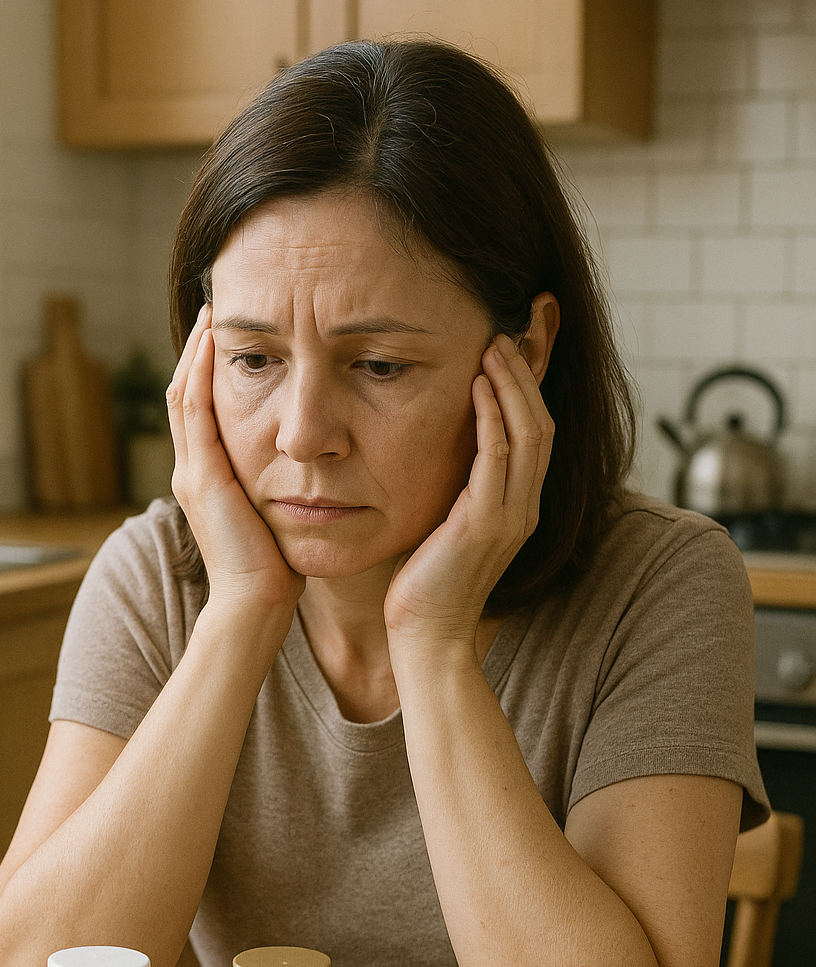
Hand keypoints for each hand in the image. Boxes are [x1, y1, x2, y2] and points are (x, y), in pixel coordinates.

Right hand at [168, 307, 304, 613]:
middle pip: (186, 393)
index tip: (230, 335)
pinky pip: (195, 411)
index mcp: (209, 479)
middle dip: (199, 351)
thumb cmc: (277, 571)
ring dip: (197, 352)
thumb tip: (319, 465)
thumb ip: (286, 487)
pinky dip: (201, 374)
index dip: (212, 371)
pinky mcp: (203, 478)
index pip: (202, 410)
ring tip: (211, 314)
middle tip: (213, 309)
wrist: (256, 605)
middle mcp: (193, 471)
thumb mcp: (281, 516)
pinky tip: (214, 342)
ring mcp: (193, 473)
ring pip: (184, 394)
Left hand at [384, 333, 553, 644]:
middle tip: (510, 330)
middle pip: (542, 424)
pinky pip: (496, 459)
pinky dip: (491, 417)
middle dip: (528, 374)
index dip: (530, 387)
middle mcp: (525, 509)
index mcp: (519, 507)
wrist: (426, 636)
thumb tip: (441, 447)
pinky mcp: (484, 525)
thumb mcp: (446, 523)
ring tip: (494, 344)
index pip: (537, 433)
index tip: (513, 347)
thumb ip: (456, 487)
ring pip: (528, 434)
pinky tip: (477, 385)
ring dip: (512, 384)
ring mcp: (510, 517)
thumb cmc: (425, 583)